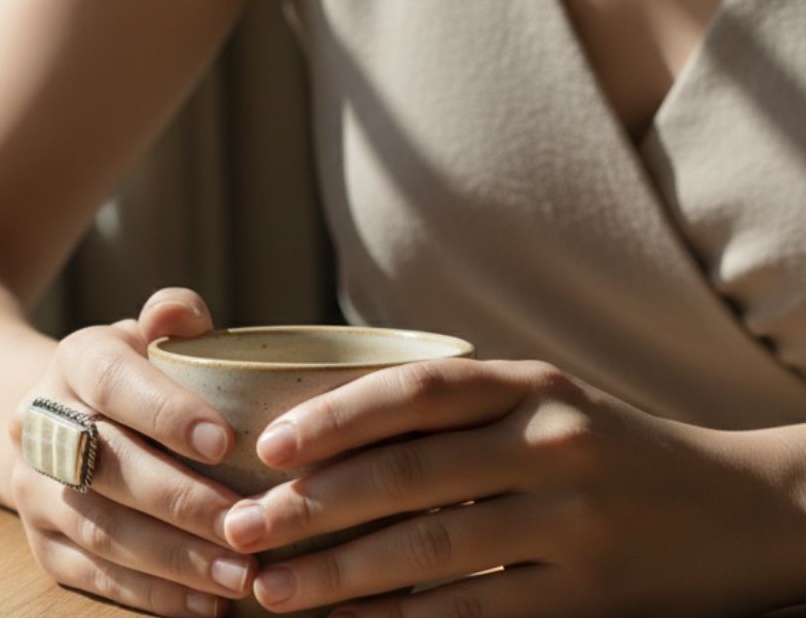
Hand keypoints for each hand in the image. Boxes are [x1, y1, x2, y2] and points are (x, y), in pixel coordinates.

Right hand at [9, 288, 256, 616]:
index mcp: (75, 360)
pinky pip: (95, 578)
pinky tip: (207, 603)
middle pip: (108, 467)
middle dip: (181, 502)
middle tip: (247, 525)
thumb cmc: (135, 372)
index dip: (165, 412)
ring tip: (239, 574)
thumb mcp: (150, 333)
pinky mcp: (42, 546)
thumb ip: (175, 315)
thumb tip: (181, 313)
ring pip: (102, 531)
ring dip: (175, 559)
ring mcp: (35, 490)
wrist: (59, 418)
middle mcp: (41, 423)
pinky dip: (153, 594)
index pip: (113, 382)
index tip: (224, 442)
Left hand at [222, 357, 805, 616]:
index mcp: (530, 384)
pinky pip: (476, 613)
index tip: (267, 448)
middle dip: (313, 506)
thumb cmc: (611, 447)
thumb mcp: (545, 402)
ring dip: (341, 575)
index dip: (335, 418)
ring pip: (431, 550)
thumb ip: (461, 408)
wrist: (739, 510)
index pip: (414, 394)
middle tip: (241, 529)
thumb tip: (338, 421)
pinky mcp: (588, 597)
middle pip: (408, 473)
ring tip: (272, 591)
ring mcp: (571, 522)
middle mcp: (549, 442)